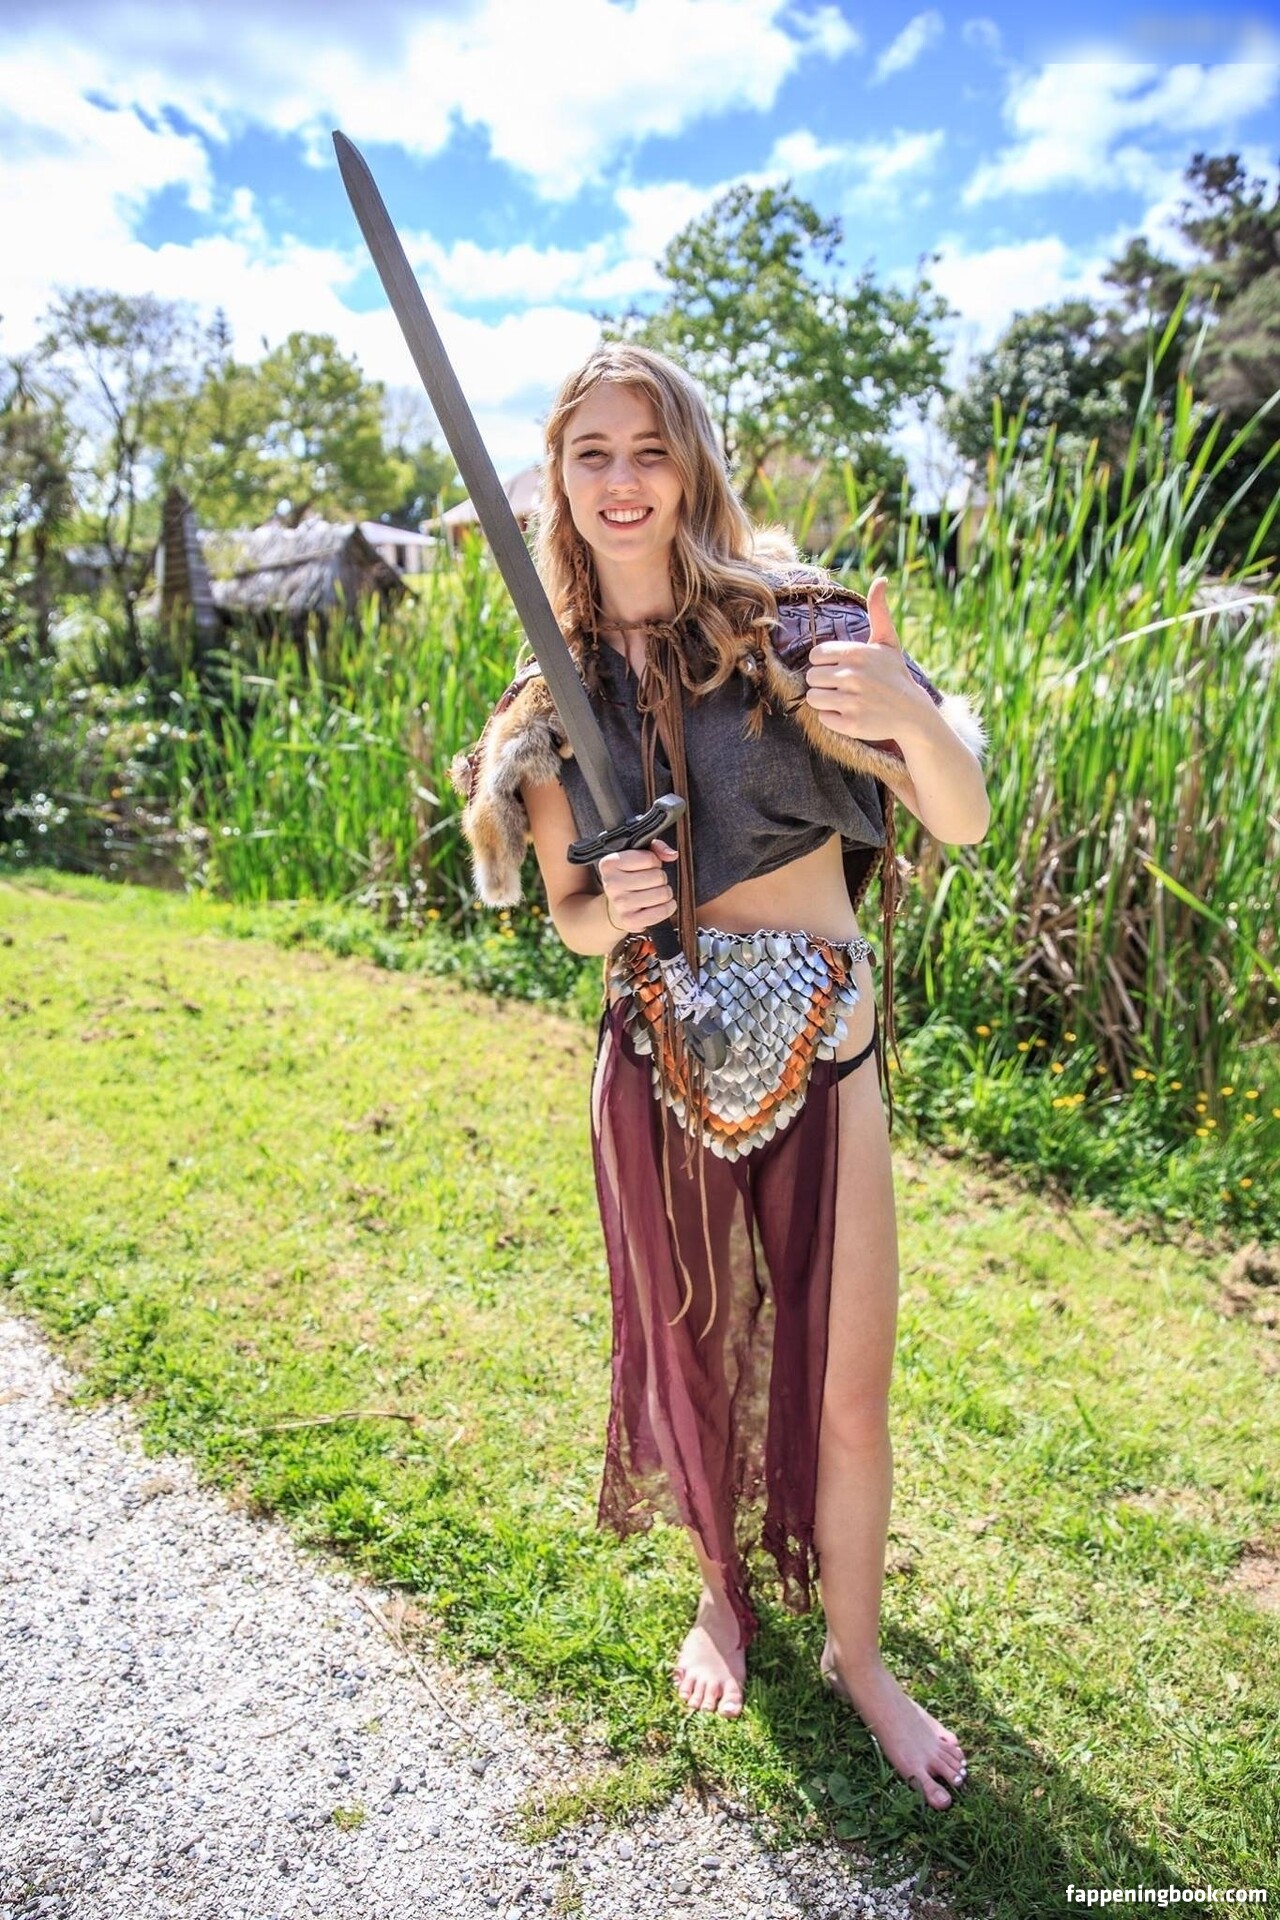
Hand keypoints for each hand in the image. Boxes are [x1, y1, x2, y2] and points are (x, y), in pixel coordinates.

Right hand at [599, 840, 677, 931]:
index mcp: (610, 863)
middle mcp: (611, 884)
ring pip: (663, 894)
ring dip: (664, 893)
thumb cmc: (629, 878)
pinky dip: (667, 907)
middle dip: (660, 878)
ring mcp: (620, 904)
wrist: (615, 907)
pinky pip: (662, 911)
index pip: (650, 858)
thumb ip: (655, 847)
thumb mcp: (636, 856)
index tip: (647, 867)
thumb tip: (672, 855)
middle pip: (658, 877)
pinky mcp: (630, 920)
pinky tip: (659, 904)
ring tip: (654, 893)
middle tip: (651, 882)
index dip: (654, 862)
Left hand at [803, 575, 923, 739]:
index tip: (840, 668)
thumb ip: (879, 611)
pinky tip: (852, 714)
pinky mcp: (850, 724)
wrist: (913, 713)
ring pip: (813, 698)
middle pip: (811, 678)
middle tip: (843, 686)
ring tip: (845, 699)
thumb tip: (881, 580)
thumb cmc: (895, 675)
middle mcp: (852, 676)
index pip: (816, 656)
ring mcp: (851, 701)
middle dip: (824, 682)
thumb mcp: (888, 642)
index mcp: (856, 653)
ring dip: (825, 700)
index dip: (824, 663)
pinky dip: (834, 718)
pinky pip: (823, 718)